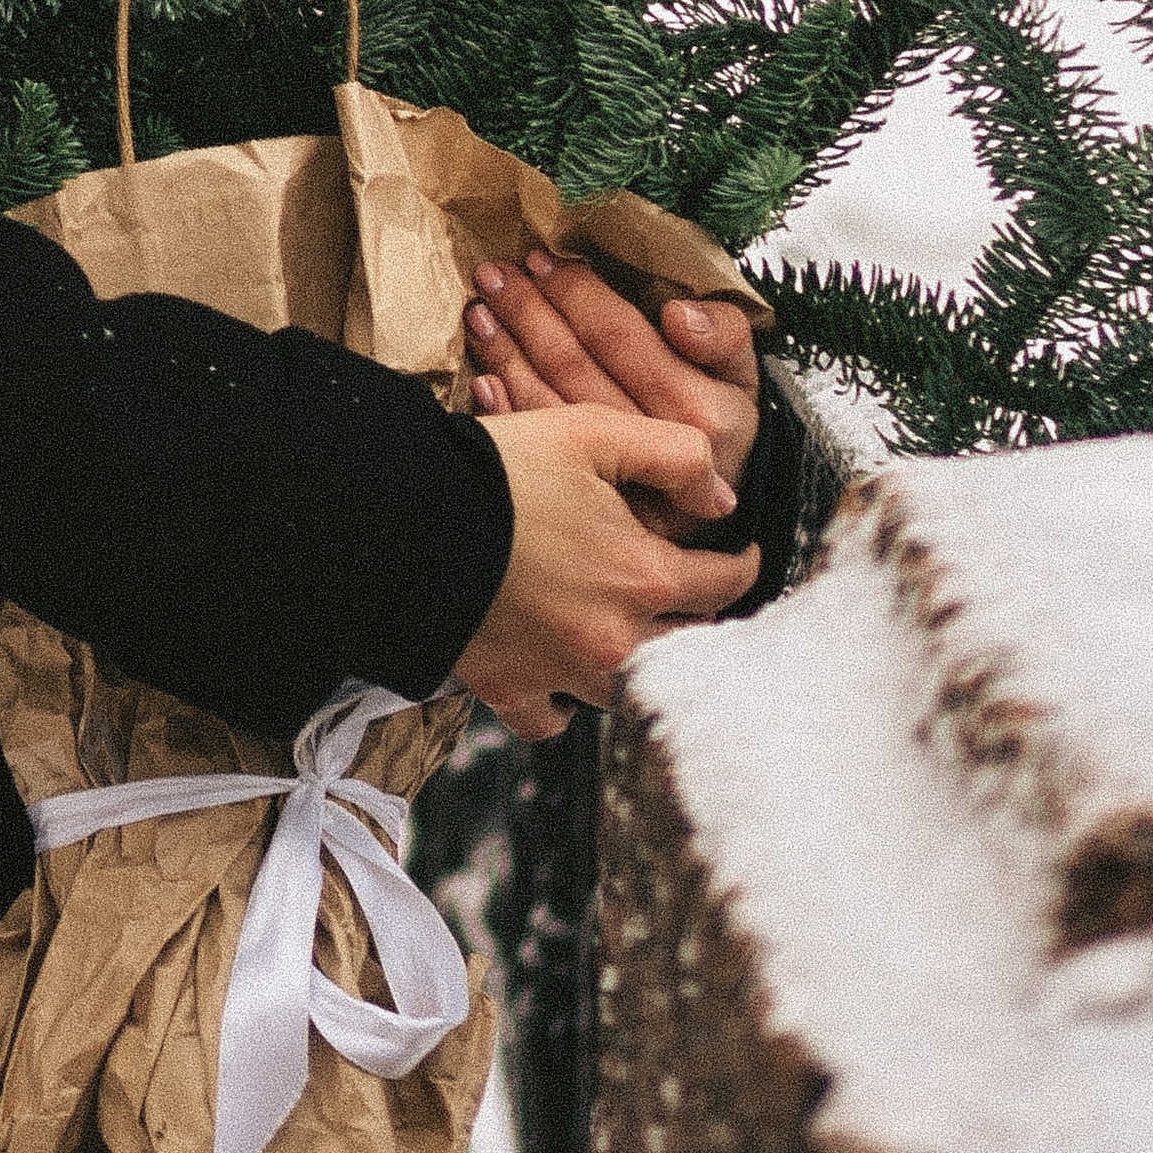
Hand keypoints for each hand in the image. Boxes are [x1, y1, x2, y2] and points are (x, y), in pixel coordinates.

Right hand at [450, 402, 756, 739]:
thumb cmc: (501, 471)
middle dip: (699, 617)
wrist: (408, 519)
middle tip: (695, 595)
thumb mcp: (593, 432)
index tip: (743, 555)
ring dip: (637, 661)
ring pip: (628, 686)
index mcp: (644, 576)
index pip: (725, 583)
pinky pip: (553, 720)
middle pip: (689, 645)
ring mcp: (564, 675)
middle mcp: (616, 640)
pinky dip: (562, 702)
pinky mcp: (512, 692)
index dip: (743, 563)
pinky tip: (562, 673)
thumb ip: (674, 456)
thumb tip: (722, 499)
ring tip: (631, 631)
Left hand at [466, 250, 760, 540]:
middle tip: (493, 276)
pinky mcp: (591, 510)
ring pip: (550, 406)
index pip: (621, 338)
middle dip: (529, 315)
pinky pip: (540, 453)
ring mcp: (619, 485)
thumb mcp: (742, 369)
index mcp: (698, 411)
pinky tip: (482, 380)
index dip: (577, 296)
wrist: (725, 494)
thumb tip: (678, 317)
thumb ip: (722, 335)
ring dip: (508, 356)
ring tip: (479, 314)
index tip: (542, 261)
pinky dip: (506, 412)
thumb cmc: (724, 414)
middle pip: (575, 368)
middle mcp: (655, 448)